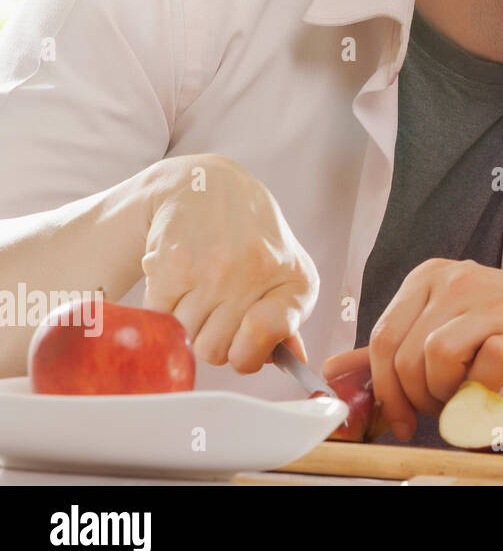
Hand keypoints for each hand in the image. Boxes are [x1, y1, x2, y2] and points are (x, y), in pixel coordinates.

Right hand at [139, 154, 318, 372]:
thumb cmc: (253, 240)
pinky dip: (164, 309)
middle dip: (213, 339)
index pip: (264, 343)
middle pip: (216, 352)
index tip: (244, 345)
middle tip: (217, 309)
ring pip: (186, 339)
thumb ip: (286, 323)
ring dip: (187, 325)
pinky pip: (159, 320)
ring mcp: (213, 268)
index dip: (249, 354)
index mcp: (294, 281)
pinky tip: (179, 283)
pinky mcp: (172, 265)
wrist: (208, 188)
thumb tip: (294, 362)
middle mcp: (256, 272)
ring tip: (199, 292)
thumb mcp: (286, 274)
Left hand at [324, 258, 502, 441]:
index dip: (383, 387)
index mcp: (431, 276)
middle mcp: (454, 281)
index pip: (380, 336)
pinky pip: (472, 374)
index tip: (398, 417)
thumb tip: (331, 369)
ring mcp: (485, 304)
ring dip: (441, 395)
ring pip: (428, 363)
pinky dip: (478, 393)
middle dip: (409, 397)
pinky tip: (494, 388)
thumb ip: (393, 346)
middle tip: (433, 411)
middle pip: (398, 354)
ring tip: (465, 395)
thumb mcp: (449, 325)